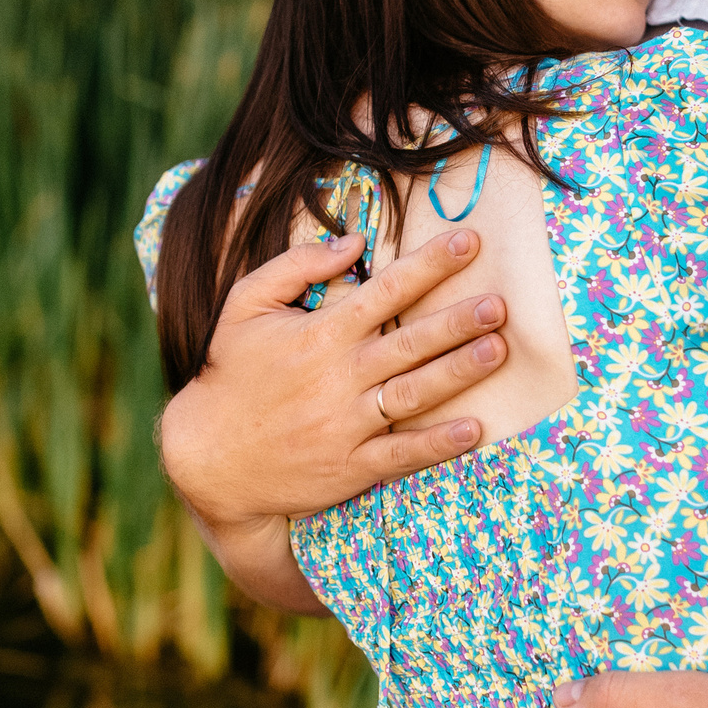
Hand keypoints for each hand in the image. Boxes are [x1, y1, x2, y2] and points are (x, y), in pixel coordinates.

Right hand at [157, 227, 511, 530]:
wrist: (207, 457)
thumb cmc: (231, 373)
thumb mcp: (246, 305)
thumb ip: (296, 266)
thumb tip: (354, 240)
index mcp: (319, 334)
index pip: (385, 291)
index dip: (430, 265)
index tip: (468, 242)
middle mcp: (337, 377)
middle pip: (409, 342)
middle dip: (457, 321)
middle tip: (500, 304)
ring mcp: (345, 425)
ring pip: (412, 394)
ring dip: (457, 372)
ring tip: (497, 350)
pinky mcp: (349, 467)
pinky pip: (401, 454)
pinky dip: (437, 444)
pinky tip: (474, 429)